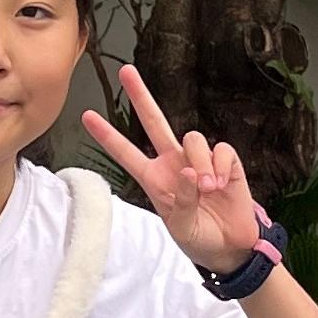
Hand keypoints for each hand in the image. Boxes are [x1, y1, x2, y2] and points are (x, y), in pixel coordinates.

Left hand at [80, 61, 260, 272]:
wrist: (231, 246)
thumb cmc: (199, 237)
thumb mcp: (182, 227)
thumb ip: (181, 201)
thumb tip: (189, 173)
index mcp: (154, 179)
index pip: (126, 153)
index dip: (108, 136)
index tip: (87, 116)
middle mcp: (174, 163)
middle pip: (155, 121)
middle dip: (141, 96)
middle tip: (126, 71)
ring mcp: (199, 160)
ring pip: (193, 137)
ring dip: (200, 162)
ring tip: (207, 189)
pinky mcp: (224, 161)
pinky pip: (220, 149)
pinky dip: (220, 166)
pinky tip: (221, 184)